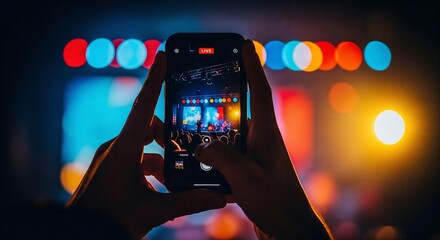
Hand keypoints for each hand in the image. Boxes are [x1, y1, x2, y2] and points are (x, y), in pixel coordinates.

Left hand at [66, 52, 225, 238]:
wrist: (79, 236)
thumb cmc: (110, 222)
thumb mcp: (153, 212)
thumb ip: (188, 202)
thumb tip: (219, 197)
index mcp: (123, 151)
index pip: (143, 108)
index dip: (155, 80)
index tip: (163, 56)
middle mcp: (115, 148)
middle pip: (148, 128)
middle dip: (169, 138)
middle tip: (187, 150)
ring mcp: (111, 158)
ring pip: (143, 148)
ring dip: (161, 161)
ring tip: (175, 183)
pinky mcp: (110, 168)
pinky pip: (135, 160)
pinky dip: (150, 170)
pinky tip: (161, 191)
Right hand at [195, 40, 332, 238]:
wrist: (287, 228)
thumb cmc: (276, 201)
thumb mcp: (245, 176)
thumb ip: (220, 156)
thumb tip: (201, 146)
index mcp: (265, 133)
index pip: (258, 90)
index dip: (251, 66)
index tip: (244, 45)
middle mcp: (260, 139)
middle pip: (235, 112)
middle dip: (215, 103)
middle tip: (194, 95)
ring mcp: (253, 155)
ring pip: (226, 137)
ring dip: (208, 137)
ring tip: (186, 133)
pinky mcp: (246, 171)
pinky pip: (224, 158)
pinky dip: (210, 158)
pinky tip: (194, 164)